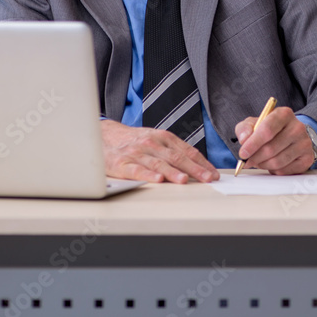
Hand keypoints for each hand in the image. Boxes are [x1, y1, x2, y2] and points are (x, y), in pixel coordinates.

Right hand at [100, 120, 219, 183]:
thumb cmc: (133, 141)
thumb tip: (196, 166)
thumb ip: (172, 150)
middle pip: (176, 157)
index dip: (202, 162)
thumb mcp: (155, 140)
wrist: (103, 135)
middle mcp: (152, 144)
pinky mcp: (122, 163)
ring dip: (173, 172)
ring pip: (158, 163)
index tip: (213, 173)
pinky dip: (147, 174)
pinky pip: (136, 169)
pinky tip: (157, 180)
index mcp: (163, 137)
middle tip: (207, 178)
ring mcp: (137, 153)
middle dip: (194, 169)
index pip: (187, 151)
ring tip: (184, 180)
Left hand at [235, 107, 314, 174]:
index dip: (253, 144)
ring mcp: (304, 143)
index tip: (243, 153)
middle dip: (255, 157)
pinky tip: (271, 163)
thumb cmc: (269, 129)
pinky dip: (274, 170)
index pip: (267, 130)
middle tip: (247, 161)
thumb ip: (245, 129)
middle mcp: (297, 127)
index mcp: (284, 114)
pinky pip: (285, 170)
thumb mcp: (254, 123)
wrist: (290, 135)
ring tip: (259, 161)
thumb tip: (244, 139)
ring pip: (277, 161)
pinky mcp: (307, 158)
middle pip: (271, 148)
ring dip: (263, 164)